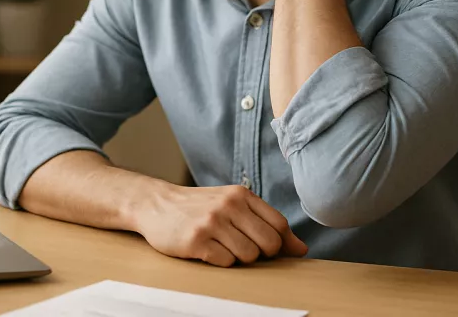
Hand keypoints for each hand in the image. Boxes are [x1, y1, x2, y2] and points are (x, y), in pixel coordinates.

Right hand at [133, 184, 307, 266]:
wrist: (156, 204)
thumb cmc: (200, 207)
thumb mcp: (233, 205)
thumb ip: (266, 222)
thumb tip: (301, 249)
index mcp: (241, 194)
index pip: (279, 225)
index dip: (280, 243)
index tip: (267, 247)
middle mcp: (228, 205)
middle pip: (269, 243)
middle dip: (262, 254)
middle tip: (243, 248)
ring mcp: (212, 222)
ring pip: (249, 256)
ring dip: (239, 259)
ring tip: (223, 247)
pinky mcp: (196, 240)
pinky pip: (226, 262)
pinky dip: (221, 262)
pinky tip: (208, 251)